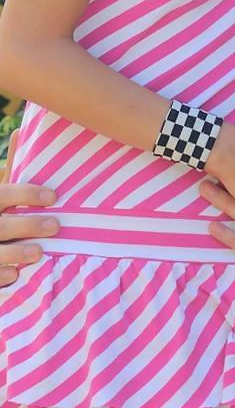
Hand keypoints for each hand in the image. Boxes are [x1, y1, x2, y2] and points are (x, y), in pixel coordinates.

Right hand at [0, 129, 58, 286]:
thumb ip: (12, 168)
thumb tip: (21, 131)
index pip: (3, 194)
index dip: (27, 194)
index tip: (54, 197)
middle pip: (0, 224)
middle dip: (27, 224)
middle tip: (55, 226)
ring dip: (16, 252)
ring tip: (39, 252)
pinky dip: (1, 276)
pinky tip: (16, 275)